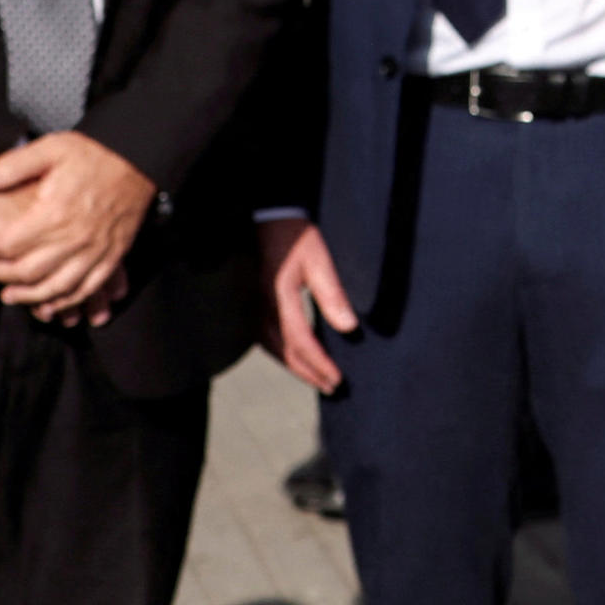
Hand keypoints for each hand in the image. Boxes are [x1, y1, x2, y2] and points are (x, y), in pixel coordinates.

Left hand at [0, 131, 150, 322]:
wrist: (139, 161)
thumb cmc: (95, 155)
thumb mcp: (51, 149)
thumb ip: (13, 165)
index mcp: (55, 213)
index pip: (8, 244)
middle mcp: (75, 238)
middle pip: (27, 271)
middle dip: (0, 274)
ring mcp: (96, 250)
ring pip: (56, 287)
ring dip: (30, 296)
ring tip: (11, 295)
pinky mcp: (113, 256)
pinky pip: (88, 287)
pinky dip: (68, 300)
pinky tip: (52, 301)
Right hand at [262, 214, 359, 394]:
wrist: (269, 216)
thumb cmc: (297, 237)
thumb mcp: (321, 261)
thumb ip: (333, 295)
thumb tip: (349, 329)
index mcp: (279, 297)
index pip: (300, 341)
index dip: (319, 364)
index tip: (337, 379)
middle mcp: (262, 307)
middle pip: (284, 351)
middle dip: (308, 372)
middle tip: (332, 388)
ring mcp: (255, 306)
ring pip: (273, 348)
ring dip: (295, 366)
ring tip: (317, 379)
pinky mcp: (255, 304)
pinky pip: (266, 338)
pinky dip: (283, 353)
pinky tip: (296, 357)